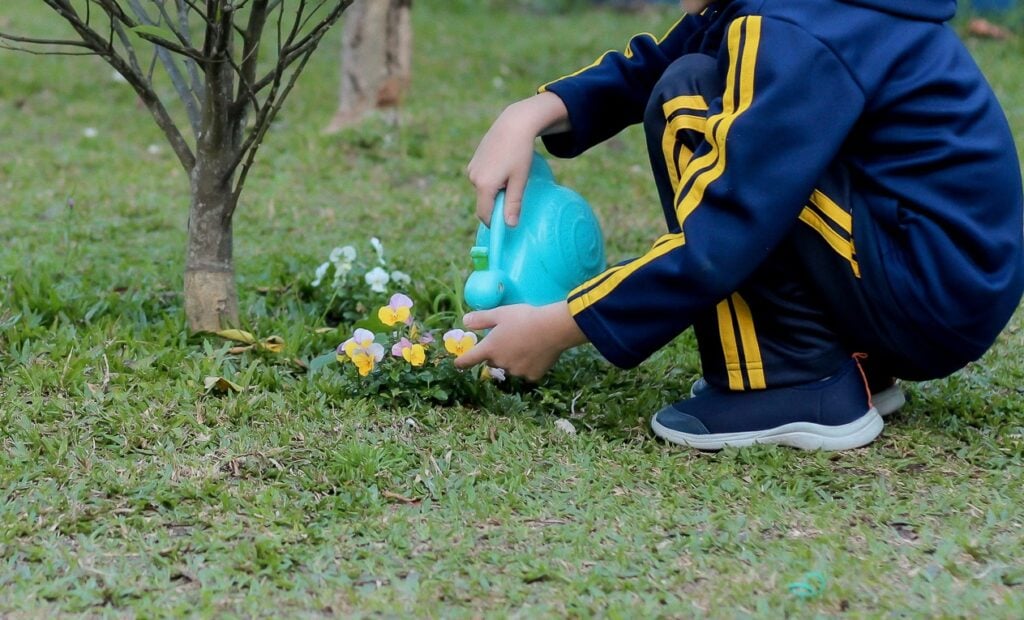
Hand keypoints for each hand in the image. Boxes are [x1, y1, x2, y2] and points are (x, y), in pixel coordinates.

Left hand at [454, 301, 588, 380]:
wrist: (553, 328)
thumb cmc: (525, 318)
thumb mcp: (500, 313)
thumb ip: (480, 319)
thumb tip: (465, 322)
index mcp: (490, 349)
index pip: (468, 360)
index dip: (461, 362)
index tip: (458, 363)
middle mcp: (501, 363)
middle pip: (493, 361)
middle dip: (497, 353)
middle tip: (509, 339)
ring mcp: (517, 371)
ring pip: (510, 366)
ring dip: (513, 359)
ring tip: (527, 344)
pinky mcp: (532, 376)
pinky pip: (527, 372)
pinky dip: (529, 365)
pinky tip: (537, 352)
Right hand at [466, 92, 568, 226]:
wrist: (513, 124)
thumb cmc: (520, 152)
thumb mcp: (520, 180)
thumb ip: (513, 204)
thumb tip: (510, 226)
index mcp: (484, 185)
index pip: (485, 214)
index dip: (495, 223)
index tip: (508, 222)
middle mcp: (473, 178)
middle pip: (483, 203)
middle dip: (496, 204)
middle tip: (514, 192)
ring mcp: (471, 169)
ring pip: (482, 191)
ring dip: (494, 191)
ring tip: (510, 176)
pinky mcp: (473, 162)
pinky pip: (481, 179)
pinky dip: (490, 181)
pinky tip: (503, 167)